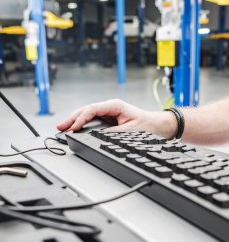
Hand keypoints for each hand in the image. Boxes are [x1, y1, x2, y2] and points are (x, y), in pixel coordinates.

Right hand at [57, 99, 176, 138]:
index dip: (80, 119)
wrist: (156, 125)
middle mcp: (110, 106)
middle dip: (72, 118)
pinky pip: (92, 118)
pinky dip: (82, 123)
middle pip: (86, 110)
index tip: (73, 128)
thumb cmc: (146, 125)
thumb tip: (97, 136)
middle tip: (59, 126)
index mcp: (114, 105)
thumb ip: (113, 133)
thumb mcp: (130, 130)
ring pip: (87, 114)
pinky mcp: (108, 117)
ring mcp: (108, 111)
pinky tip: (75, 127)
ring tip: (62, 127)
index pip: (92, 110)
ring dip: (75, 120)